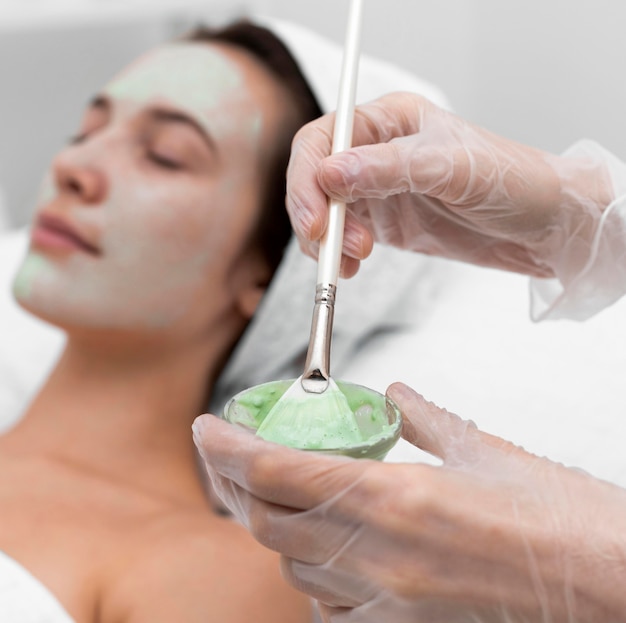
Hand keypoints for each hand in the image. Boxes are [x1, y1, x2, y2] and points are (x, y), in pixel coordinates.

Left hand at [193, 383, 625, 621]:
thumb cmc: (560, 516)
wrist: (611, 586)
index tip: (207, 427)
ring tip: (276, 493)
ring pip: (292, 564)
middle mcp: (381, 556)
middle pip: (269, 521)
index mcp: (396, 498)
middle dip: (236, 484)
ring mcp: (390, 600)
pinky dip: (311, 570)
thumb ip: (424, 419)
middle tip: (231, 454)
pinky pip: (330, 604)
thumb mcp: (484, 449)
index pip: (278, 473)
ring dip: (272, 525)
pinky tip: (323, 548)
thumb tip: (394, 394)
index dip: (229, 449)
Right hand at [286, 92, 611, 278]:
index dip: (309, 178)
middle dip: (315, 214)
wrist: (541, 224)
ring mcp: (378, 189)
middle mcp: (376, 152)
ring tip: (350, 262)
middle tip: (330, 247)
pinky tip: (350, 269)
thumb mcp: (451, 168)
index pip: (324, 139)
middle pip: (316, 178)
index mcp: (390, 120)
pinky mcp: (385, 222)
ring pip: (326, 212)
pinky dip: (339, 256)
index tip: (317, 218)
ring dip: (327, 241)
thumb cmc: (510, 180)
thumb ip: (389, 169)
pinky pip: (345, 237)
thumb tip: (329, 174)